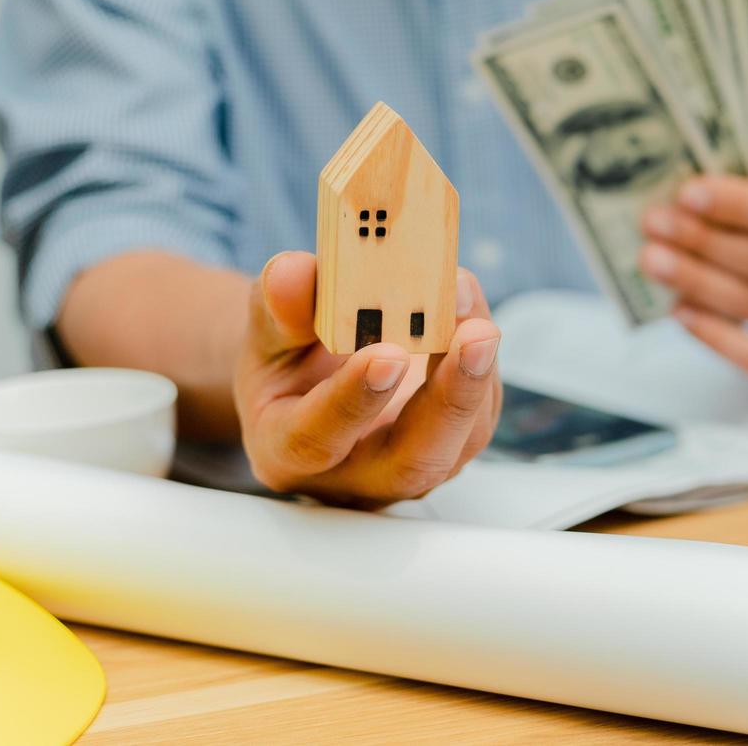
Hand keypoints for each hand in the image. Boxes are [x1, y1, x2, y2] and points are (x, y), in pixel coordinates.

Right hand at [233, 252, 501, 505]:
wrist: (311, 386)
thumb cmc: (285, 363)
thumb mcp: (266, 332)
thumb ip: (278, 308)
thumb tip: (293, 271)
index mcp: (287, 452)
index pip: (318, 440)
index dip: (353, 401)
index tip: (386, 353)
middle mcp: (353, 476)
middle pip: (412, 463)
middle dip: (452, 399)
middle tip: (477, 336)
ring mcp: (407, 469)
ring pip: (460, 442)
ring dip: (477, 375)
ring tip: (474, 311)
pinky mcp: (448, 447)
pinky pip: (478, 416)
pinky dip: (482, 363)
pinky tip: (472, 312)